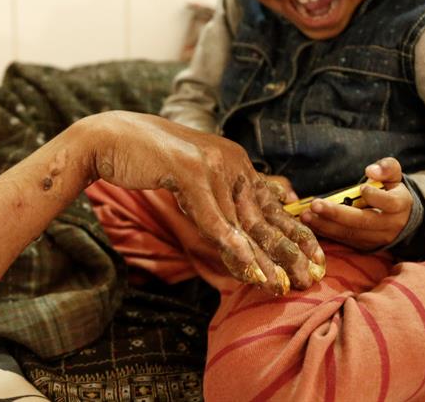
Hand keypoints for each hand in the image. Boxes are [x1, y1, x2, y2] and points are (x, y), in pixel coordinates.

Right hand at [79, 111, 324, 294]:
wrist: (110, 139)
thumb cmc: (146, 161)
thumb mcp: (191, 177)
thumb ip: (216, 197)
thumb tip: (236, 229)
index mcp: (234, 161)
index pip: (269, 204)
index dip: (294, 231)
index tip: (315, 258)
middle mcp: (230, 161)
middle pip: (263, 215)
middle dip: (289, 250)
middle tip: (310, 278)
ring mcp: (212, 166)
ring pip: (242, 222)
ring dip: (263, 258)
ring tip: (281, 285)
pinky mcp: (190, 172)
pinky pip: (213, 219)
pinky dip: (231, 246)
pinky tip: (248, 269)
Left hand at [300, 157, 412, 249]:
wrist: (400, 218)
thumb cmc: (391, 191)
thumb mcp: (393, 176)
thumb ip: (386, 168)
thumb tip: (371, 171)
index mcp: (400, 206)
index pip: (390, 203)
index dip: (376, 197)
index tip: (362, 188)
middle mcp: (389, 226)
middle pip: (363, 222)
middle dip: (337, 213)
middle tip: (315, 204)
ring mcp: (376, 239)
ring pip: (350, 233)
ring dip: (325, 225)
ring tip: (306, 215)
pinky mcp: (364, 246)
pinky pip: (343, 240)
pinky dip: (325, 232)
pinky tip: (310, 223)